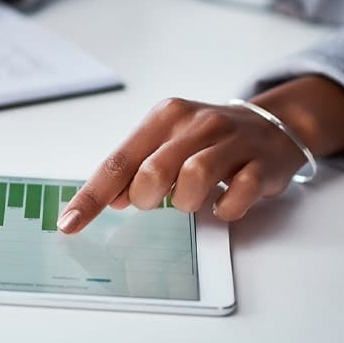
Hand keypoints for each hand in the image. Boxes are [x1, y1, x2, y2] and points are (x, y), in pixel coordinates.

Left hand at [58, 76, 343, 232]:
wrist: (274, 124)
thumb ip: (136, 168)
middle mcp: (196, 123)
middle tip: (157, 201)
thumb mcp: (167, 143)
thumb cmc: (208, 140)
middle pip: (153, 171)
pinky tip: (224, 203)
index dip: (92, 197)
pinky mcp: (263, 162)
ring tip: (193, 200)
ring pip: (195, 177)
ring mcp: (232, 140)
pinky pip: (239, 194)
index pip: (117, 161)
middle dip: (146, 198)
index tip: (69, 224)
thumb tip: (111, 199)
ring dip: (186, 202)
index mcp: (164, 117)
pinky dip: (226, 208)